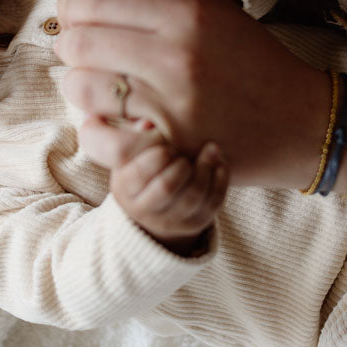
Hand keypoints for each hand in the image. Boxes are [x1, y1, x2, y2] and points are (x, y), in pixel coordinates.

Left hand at [55, 0, 327, 187]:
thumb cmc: (254, 63)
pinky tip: (106, 119)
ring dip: (80, 85)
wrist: (303, 123)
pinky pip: (99, 134)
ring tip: (97, 85)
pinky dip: (94, 126)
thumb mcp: (214, 9)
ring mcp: (170, 104)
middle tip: (83, 51)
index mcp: (187, 12)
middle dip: (70, 45)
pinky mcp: (168, 147)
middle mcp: (176, 54)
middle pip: (80, 41)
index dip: (73, 7)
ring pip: (82, 87)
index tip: (79, 17)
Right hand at [111, 140, 227, 255]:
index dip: (157, 156)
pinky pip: (212, 203)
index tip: (167, 146)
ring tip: (212, 148)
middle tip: (186, 154)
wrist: (155, 206)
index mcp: (125, 190)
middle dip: (182, 165)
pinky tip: (220, 164)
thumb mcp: (132, 153)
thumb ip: (137, 135)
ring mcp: (172, 220)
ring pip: (193, 196)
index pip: (141, 174)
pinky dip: (220, 181)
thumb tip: (148, 123)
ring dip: (205, 169)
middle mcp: (145, 210)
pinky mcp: (196, 223)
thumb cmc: (143, 168)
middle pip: (167, 187)